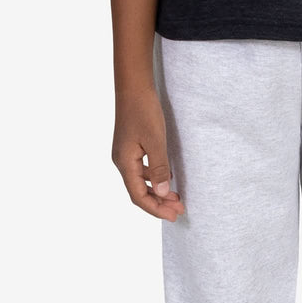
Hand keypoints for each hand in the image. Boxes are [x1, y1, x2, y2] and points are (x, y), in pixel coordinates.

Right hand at [111, 86, 185, 220]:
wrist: (133, 86)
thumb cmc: (144, 111)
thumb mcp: (155, 140)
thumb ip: (158, 167)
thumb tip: (161, 193)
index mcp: (124, 163)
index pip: (139, 197)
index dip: (156, 209)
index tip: (174, 215)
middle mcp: (121, 161)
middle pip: (139, 191)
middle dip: (159, 203)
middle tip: (179, 210)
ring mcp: (125, 153)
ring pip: (140, 180)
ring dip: (157, 190)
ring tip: (176, 197)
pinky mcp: (130, 145)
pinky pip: (141, 169)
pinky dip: (154, 177)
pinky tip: (167, 176)